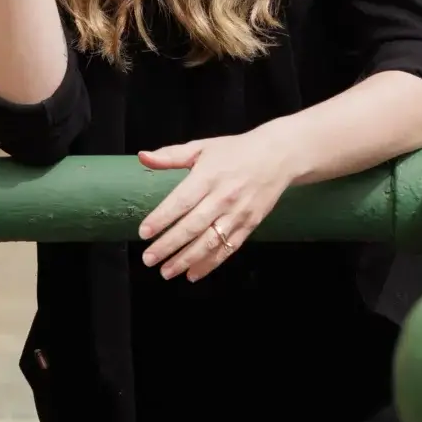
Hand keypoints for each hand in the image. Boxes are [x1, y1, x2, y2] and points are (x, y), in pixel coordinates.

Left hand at [135, 123, 306, 281]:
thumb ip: (170, 155)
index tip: (144, 232)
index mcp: (208, 177)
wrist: (278, 157)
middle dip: (168, 245)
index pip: (181, 201)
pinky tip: (193, 274)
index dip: (162, 218)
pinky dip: (210, 263)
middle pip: (193, 226)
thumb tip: (142, 156)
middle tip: (148, 259)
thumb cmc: (235, 151)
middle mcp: (223, 198)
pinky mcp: (249, 225)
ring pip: (209, 242)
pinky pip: (228, 248)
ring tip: (166, 272)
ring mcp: (238, 214)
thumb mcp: (202, 147)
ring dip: (187, 260)